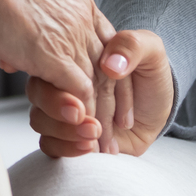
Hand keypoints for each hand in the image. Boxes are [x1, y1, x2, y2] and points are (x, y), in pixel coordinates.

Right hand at [0, 0, 112, 121]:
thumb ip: (26, 27)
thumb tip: (14, 55)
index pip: (107, 41)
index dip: (109, 71)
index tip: (112, 95)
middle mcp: (80, 16)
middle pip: (110, 66)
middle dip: (114, 100)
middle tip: (114, 128)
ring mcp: (69, 35)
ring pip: (99, 82)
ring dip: (100, 114)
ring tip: (99, 140)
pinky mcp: (53, 54)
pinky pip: (80, 91)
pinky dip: (81, 114)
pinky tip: (78, 128)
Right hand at [26, 29, 173, 158]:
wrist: (158, 111)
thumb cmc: (150, 76)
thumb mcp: (150, 51)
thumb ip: (132, 47)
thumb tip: (110, 63)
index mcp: (74, 55)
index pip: (53, 62)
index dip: (66, 80)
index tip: (85, 94)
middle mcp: (62, 82)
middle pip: (38, 91)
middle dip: (57, 107)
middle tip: (85, 118)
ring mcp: (62, 111)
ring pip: (39, 119)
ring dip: (64, 130)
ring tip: (95, 134)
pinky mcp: (66, 137)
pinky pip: (49, 145)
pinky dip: (66, 148)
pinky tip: (91, 148)